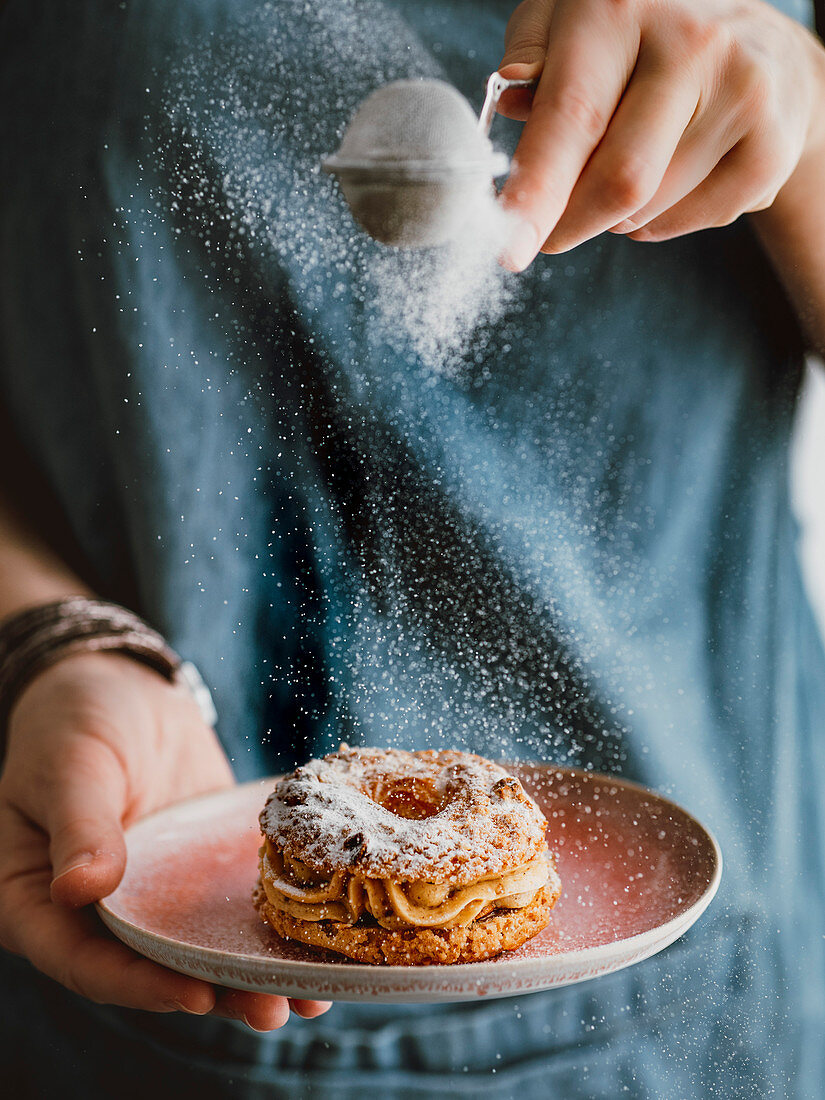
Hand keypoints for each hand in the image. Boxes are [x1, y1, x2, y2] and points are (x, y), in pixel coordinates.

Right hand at [0, 651, 331, 1029]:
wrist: (119, 683)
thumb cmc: (72, 718)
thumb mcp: (69, 765)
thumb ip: (79, 825)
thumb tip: (80, 890)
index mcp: (40, 899)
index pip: (83, 960)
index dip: (137, 984)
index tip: (194, 992)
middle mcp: (98, 911)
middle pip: (151, 968)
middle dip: (213, 991)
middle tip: (273, 1009)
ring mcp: (154, 894)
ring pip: (199, 948)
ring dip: (250, 974)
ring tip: (309, 996)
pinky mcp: (198, 871)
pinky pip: (229, 906)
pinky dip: (269, 927)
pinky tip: (317, 941)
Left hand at [497, 0, 824, 268]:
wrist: (755, 41)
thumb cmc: (640, 35)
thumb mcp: (570, 21)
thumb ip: (533, 56)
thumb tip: (510, 101)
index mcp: (620, 9)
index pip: (572, 117)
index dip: (537, 192)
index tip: (511, 250)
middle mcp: (690, 42)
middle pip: (620, 181)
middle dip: (572, 223)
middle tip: (550, 230)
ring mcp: (741, 90)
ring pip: (652, 209)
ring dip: (618, 215)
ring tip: (627, 165)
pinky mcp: (773, 141)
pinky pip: (696, 221)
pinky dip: (663, 221)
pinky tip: (670, 176)